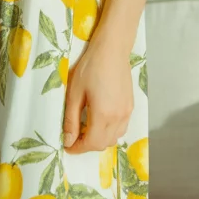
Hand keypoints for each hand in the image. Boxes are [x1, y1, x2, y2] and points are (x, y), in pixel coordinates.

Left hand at [62, 29, 134, 154]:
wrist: (112, 50)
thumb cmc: (89, 68)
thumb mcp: (74, 94)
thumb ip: (71, 120)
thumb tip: (68, 140)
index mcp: (103, 115)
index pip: (91, 143)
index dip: (78, 148)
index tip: (67, 146)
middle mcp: (118, 117)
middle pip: (104, 144)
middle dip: (87, 145)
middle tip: (74, 136)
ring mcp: (127, 112)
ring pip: (114, 138)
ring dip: (100, 139)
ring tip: (86, 128)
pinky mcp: (131, 106)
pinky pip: (122, 128)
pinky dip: (110, 131)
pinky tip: (100, 120)